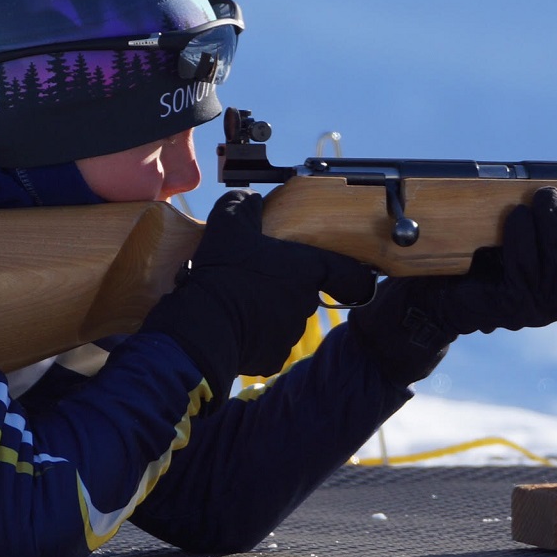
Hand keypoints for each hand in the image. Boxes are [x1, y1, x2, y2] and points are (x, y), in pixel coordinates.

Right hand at [141, 190, 373, 404]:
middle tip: (256, 279)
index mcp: (307, 270)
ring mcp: (291, 334)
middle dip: (285, 287)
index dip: (354, 275)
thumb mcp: (228, 222)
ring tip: (238, 302)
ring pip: (284, 319)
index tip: (350, 276)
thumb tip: (250, 199)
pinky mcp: (272, 357)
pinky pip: (268, 344)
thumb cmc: (223, 272)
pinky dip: (254, 336)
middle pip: (306, 294)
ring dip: (268, 311)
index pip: (352, 276)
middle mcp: (306, 304)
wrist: (203, 325)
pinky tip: (233, 324)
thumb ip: (244, 203)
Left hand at [349, 187, 556, 385]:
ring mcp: (533, 311)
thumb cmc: (475, 251)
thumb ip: (553, 220)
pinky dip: (525, 237)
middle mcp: (556, 305)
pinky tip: (517, 218)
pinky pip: (528, 271)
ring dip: (553, 224)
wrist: (426, 285)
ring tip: (542, 197)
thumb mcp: (518, 230)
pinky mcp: (507, 309)